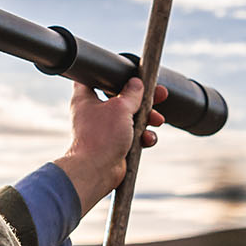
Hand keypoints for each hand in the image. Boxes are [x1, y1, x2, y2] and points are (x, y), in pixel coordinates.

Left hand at [53, 78, 165, 215]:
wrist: (95, 171)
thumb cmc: (101, 138)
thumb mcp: (120, 108)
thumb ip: (131, 93)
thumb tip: (137, 83)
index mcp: (86, 98)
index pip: (95, 77)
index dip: (112, 74)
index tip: (129, 73)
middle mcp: (94, 112)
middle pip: (121, 98)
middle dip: (143, 99)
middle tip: (159, 95)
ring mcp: (105, 129)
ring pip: (131, 118)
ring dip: (147, 119)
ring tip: (157, 120)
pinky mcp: (115, 144)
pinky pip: (133, 136)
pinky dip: (143, 137)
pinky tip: (147, 139)